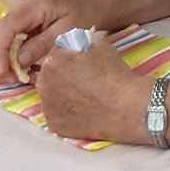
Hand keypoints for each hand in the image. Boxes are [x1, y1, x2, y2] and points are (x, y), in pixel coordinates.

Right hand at [0, 0, 103, 85]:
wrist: (89, 3)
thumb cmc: (82, 14)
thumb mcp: (67, 31)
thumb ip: (42, 44)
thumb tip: (19, 61)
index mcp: (33, 6)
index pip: (6, 28)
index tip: (3, 72)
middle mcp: (20, 7)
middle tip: (13, 79)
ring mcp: (18, 13)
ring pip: (0, 39)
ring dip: (5, 60)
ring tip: (19, 76)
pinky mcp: (20, 22)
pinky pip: (9, 40)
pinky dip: (12, 56)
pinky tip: (24, 68)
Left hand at [28, 42, 147, 142]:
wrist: (126, 108)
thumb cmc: (114, 75)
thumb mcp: (101, 46)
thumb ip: (83, 45)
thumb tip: (79, 50)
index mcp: (52, 62)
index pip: (56, 52)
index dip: (69, 54)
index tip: (81, 61)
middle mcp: (43, 85)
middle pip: (49, 74)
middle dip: (62, 74)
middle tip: (82, 79)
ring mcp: (47, 107)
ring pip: (51, 94)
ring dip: (62, 93)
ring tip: (83, 96)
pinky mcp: (54, 125)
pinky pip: (56, 113)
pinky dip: (66, 111)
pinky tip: (82, 110)